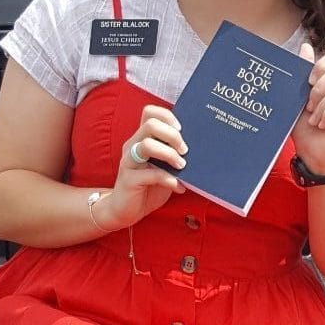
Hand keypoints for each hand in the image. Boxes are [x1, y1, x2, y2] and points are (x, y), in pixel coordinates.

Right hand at [96, 105, 185, 228]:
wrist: (126, 211)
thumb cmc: (148, 187)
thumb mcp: (164, 168)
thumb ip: (173, 156)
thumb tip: (198, 149)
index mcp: (141, 138)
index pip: (149, 112)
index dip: (167, 116)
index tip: (181, 130)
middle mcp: (133, 145)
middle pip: (150, 125)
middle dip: (172, 136)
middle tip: (185, 151)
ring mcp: (129, 162)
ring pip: (147, 145)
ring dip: (169, 154)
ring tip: (181, 166)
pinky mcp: (129, 179)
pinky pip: (151, 174)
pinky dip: (169, 179)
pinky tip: (179, 187)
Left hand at [293, 43, 324, 177]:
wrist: (312, 155)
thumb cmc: (307, 130)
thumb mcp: (300, 98)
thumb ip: (305, 73)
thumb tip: (306, 45)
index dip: (321, 64)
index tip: (308, 81)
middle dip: (317, 91)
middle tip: (309, 108)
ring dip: (321, 106)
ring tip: (315, 120)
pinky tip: (323, 125)